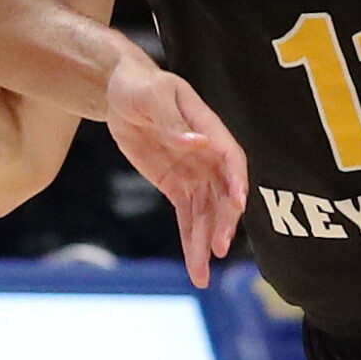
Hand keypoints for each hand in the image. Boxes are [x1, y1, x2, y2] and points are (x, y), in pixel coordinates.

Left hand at [103, 57, 248, 288]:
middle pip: (222, 192)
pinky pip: (188, 218)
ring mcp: (194, 173)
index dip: (236, 179)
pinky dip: (191, 242)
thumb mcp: (152, 95)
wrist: (121, 94)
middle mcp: (207, 154)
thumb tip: (196, 143)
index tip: (239, 204)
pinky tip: (197, 268)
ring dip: (206, 241)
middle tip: (217, 247)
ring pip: (206, 213)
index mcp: (207, 127)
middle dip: (222, 221)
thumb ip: (171, 120)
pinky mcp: (177, 187)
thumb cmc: (139, 86)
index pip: (230, 155)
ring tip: (202, 273)